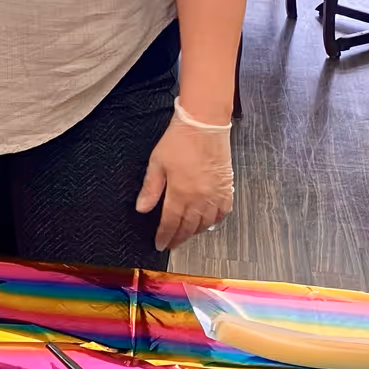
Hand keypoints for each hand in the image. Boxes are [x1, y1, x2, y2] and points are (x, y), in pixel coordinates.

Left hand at [136, 107, 233, 250]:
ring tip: (186, 234)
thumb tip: (141, 209)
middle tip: (171, 244)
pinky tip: (208, 222)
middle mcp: (199, 199)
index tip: (160, 244)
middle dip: (178, 238)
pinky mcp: (226, 188)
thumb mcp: (157, 163)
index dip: (164, 236)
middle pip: (188, 227)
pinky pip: (222, 212)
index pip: (170, 224)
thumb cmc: (179, 141)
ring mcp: (215, 195)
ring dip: (195, 232)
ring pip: (206, 223)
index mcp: (180, 194)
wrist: (204, 124)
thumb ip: (150, 189)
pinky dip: (215, 221)